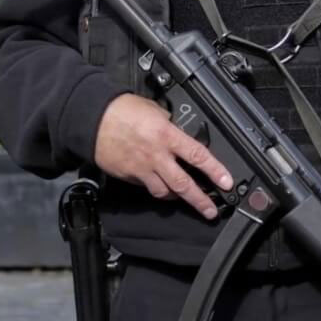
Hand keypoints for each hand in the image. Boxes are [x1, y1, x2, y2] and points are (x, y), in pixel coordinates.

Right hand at [93, 93, 233, 219]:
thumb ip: (169, 126)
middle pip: (183, 184)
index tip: (227, 182)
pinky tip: (161, 188)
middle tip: (211, 211)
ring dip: (177, 197)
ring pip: (164, 192)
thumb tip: (178, 135)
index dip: (215, 170)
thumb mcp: (154, 110)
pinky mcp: (129, 176)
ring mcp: (142, 168)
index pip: (197, 155)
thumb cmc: (123, 109)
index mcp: (166, 135)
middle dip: (200, 200)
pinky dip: (157, 189)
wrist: (93, 118)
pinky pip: (146, 188)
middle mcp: (157, 155)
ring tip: (186, 199)